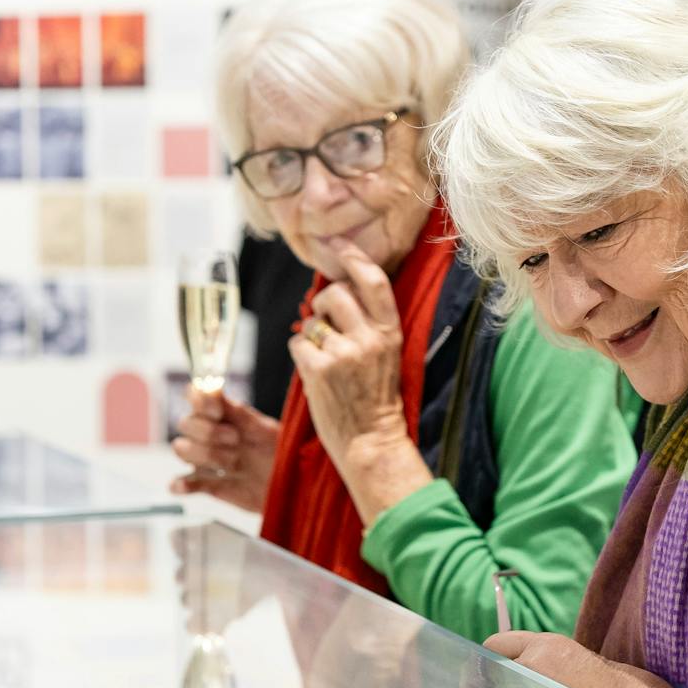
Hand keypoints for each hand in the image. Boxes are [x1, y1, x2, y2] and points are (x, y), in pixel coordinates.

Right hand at [170, 390, 278, 511]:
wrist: (293, 482)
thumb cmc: (281, 450)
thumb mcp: (265, 429)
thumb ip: (238, 413)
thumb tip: (213, 389)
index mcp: (224, 414)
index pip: (195, 396)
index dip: (199, 401)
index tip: (216, 412)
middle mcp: (211, 433)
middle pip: (185, 424)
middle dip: (208, 432)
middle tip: (236, 440)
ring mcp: (208, 459)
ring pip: (182, 450)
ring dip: (205, 455)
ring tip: (233, 463)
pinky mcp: (210, 484)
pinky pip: (188, 482)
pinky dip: (182, 483)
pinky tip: (182, 485)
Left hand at [287, 239, 431, 523]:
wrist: (371, 443)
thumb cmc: (374, 399)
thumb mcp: (384, 354)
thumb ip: (367, 323)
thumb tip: (335, 291)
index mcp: (389, 332)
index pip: (373, 281)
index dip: (353, 257)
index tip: (337, 244)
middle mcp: (369, 338)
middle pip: (333, 293)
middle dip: (321, 303)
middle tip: (325, 324)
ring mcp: (344, 354)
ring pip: (311, 319)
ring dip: (310, 334)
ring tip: (325, 358)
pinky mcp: (319, 370)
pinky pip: (297, 342)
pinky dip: (301, 354)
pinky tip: (315, 372)